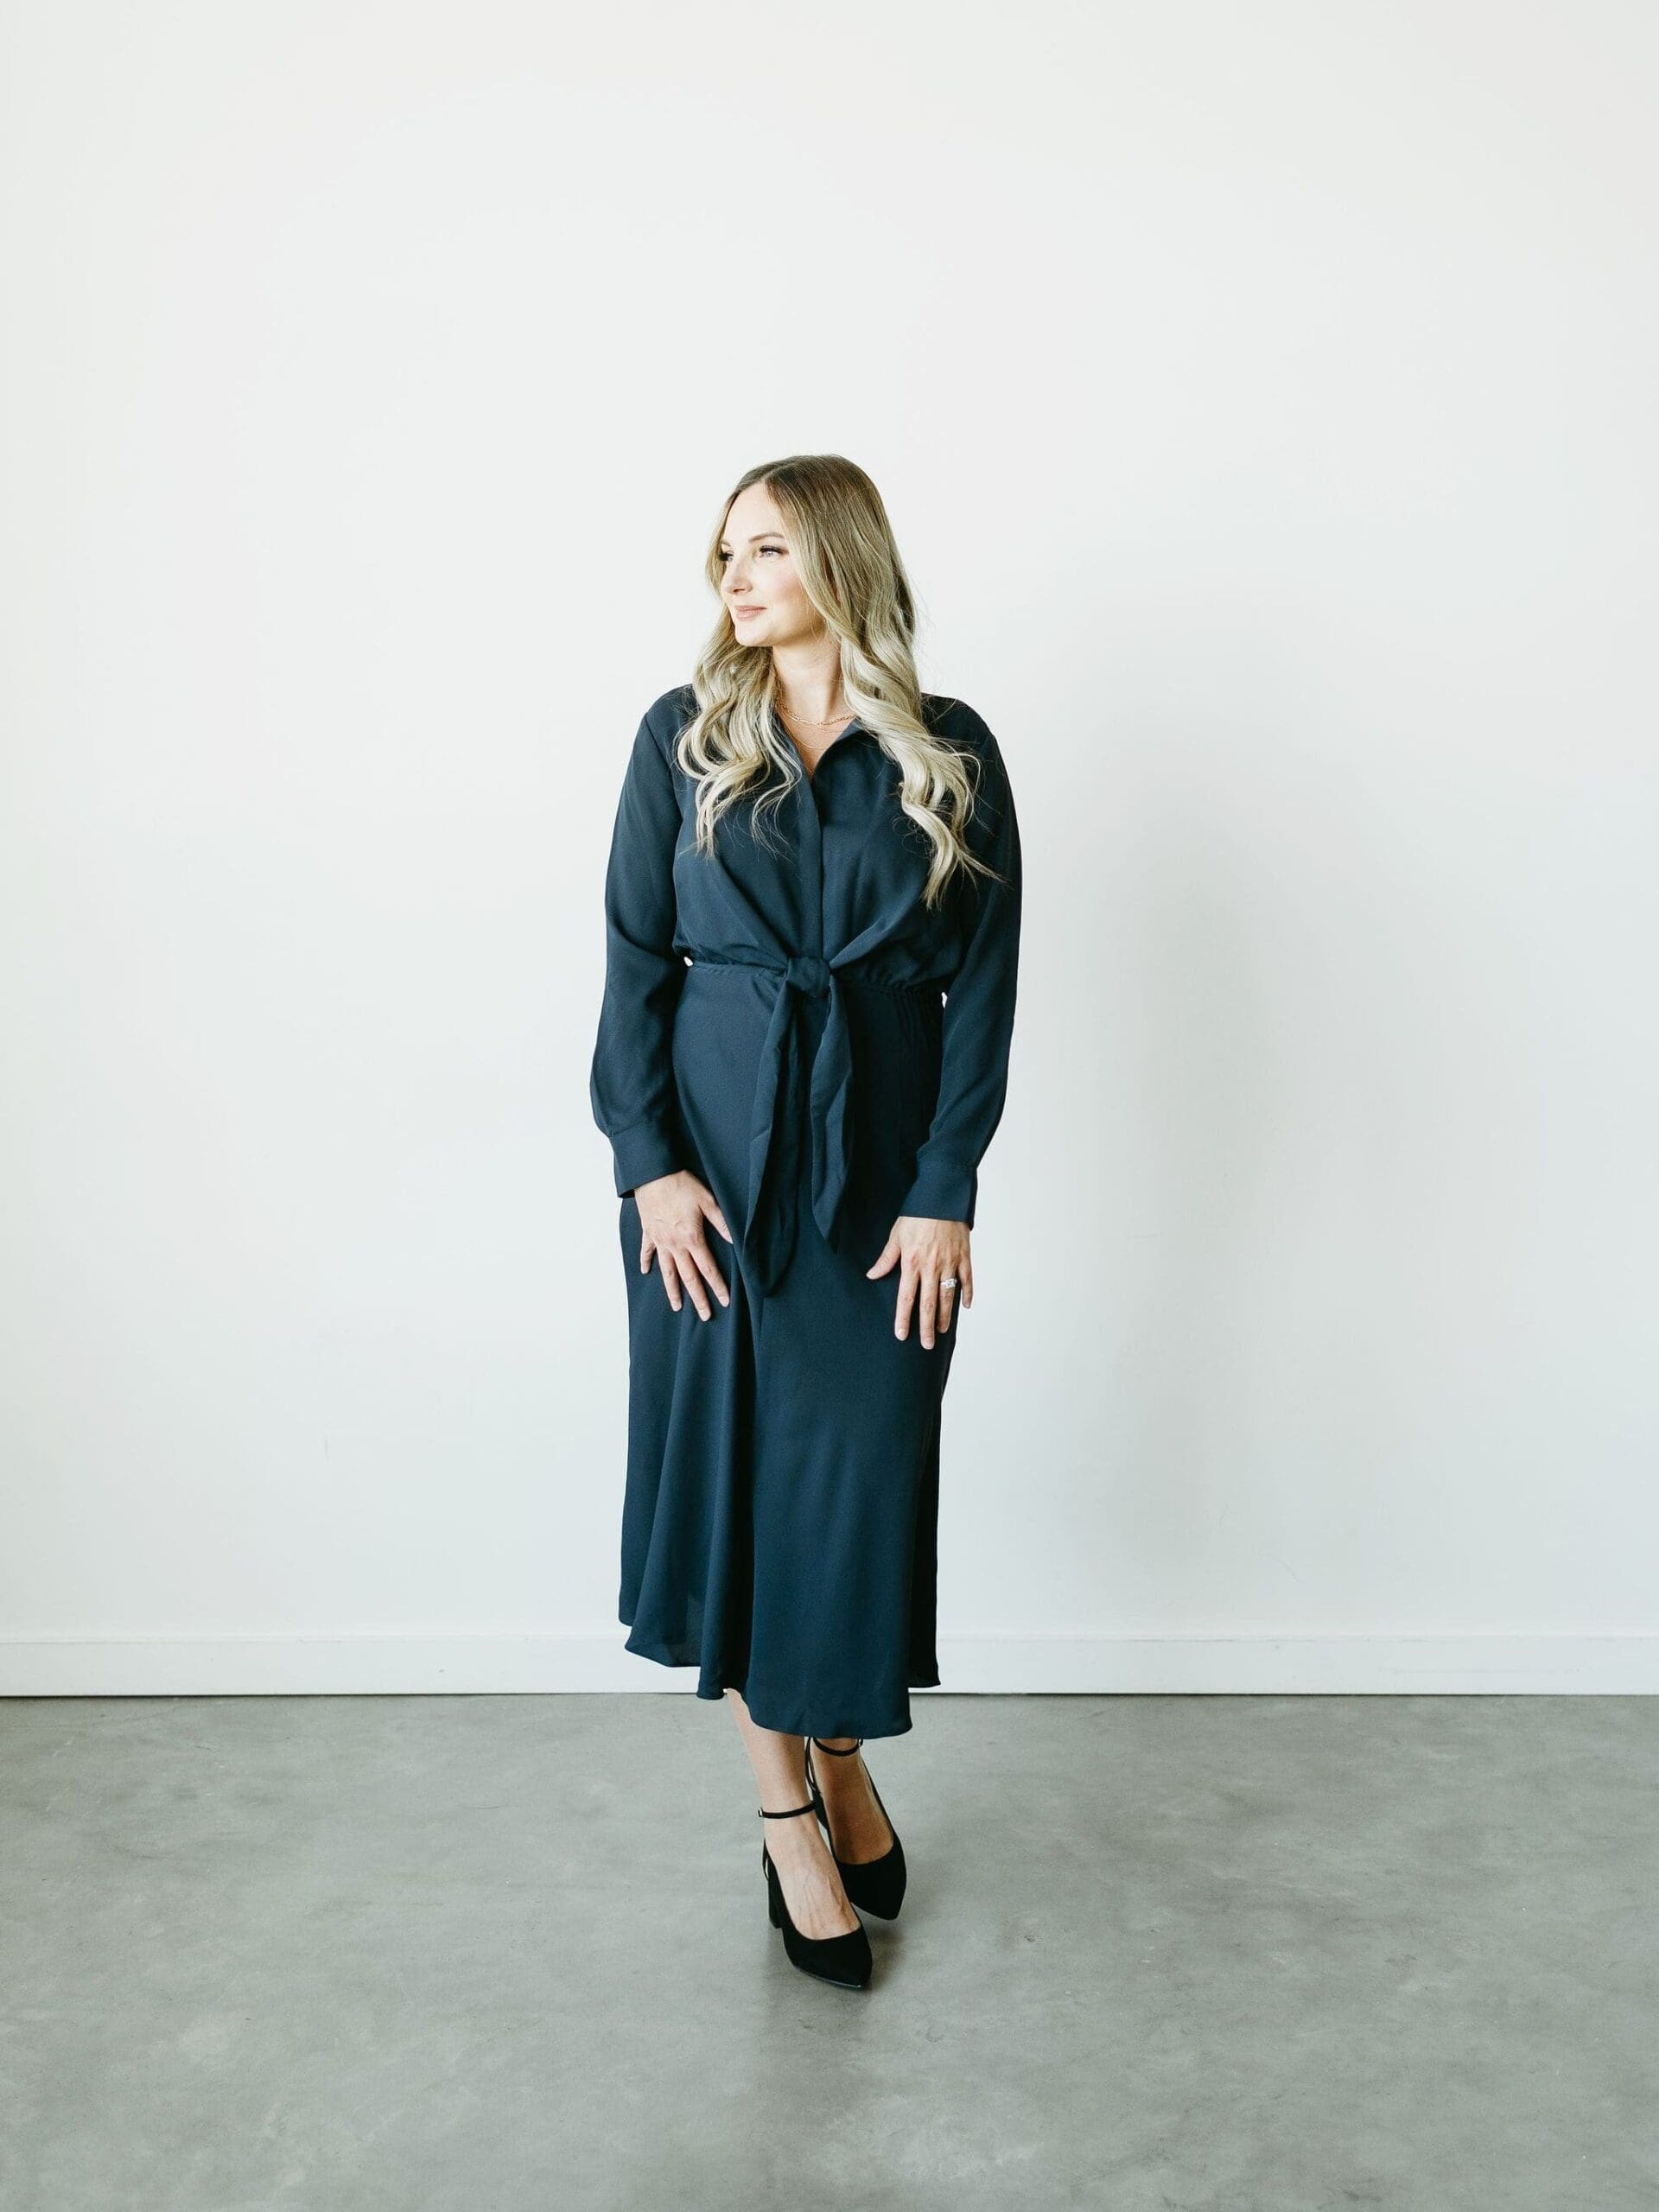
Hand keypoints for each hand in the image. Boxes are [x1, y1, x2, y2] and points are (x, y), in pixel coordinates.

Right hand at [631, 1171, 732, 1318]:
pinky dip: (646, 1263)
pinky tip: (646, 1273)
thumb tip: (734, 1240)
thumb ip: (721, 1223)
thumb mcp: (707, 1201)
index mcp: (692, 1238)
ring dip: (672, 1291)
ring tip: (677, 1307)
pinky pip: (647, 1252)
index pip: (708, 1268)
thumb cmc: (681, 1185)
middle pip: (688, 1277)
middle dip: (698, 1298)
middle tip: (706, 1315)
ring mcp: (660, 1241)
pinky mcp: (648, 1233)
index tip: (724, 1300)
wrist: (653, 1174)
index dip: (717, 1286)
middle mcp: (675, 1245)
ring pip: (667, 1272)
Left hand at [866, 1216, 970, 1346]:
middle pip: (929, 1304)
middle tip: (926, 1345)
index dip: (903, 1318)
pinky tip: (964, 1307)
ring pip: (948, 1296)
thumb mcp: (896, 1235)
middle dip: (927, 1327)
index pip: (906, 1298)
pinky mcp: (964, 1256)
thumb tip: (872, 1275)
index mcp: (912, 1263)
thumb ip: (886, 1259)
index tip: (901, 1335)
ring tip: (941, 1331)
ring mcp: (950, 1263)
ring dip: (945, 1316)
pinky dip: (967, 1294)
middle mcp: (931, 1267)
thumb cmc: (916, 1214)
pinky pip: (967, 1280)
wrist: (941, 1197)